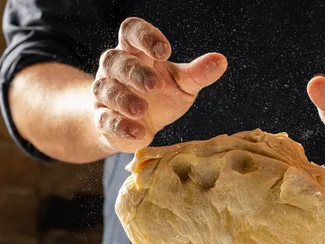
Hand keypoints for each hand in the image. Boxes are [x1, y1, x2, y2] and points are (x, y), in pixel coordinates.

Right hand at [92, 17, 227, 152]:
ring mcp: (106, 94)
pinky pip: (105, 119)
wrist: (135, 127)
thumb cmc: (160, 97)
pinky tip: (137, 132)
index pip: (132, 31)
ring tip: (142, 110)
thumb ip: (198, 73)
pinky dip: (120, 125)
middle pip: (116, 60)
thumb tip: (221, 61)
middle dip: (134, 72)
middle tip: (154, 85)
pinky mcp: (103, 119)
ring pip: (105, 89)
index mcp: (136, 52)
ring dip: (123, 99)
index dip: (145, 36)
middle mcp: (115, 69)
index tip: (164, 50)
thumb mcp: (182, 84)